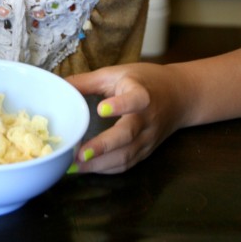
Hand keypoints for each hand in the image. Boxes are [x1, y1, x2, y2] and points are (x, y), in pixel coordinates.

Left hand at [67, 62, 185, 173]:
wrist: (180, 96)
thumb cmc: (145, 80)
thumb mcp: (117, 73)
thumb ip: (89, 81)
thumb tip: (60, 84)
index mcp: (142, 94)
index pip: (135, 100)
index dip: (120, 105)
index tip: (101, 109)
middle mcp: (147, 119)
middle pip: (128, 135)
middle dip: (104, 146)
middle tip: (80, 153)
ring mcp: (148, 139)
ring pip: (126, 155)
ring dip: (101, 163)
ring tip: (75, 166)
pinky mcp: (147, 151)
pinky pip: (128, 163)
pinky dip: (108, 169)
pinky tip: (88, 168)